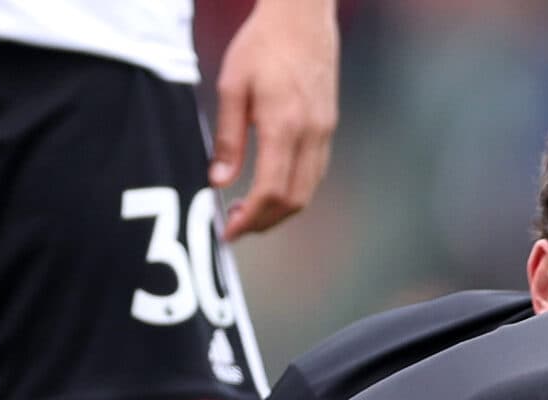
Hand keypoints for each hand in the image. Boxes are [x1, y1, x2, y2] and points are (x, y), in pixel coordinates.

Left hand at [209, 0, 339, 240]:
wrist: (303, 19)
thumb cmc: (262, 45)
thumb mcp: (232, 87)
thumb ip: (227, 137)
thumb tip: (219, 181)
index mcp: (284, 126)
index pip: (271, 191)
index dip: (250, 219)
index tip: (229, 231)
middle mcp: (311, 136)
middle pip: (294, 201)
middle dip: (264, 222)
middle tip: (235, 226)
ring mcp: (325, 134)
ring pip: (308, 192)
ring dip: (280, 211)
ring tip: (249, 211)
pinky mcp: (328, 129)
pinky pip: (314, 174)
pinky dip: (293, 192)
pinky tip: (271, 187)